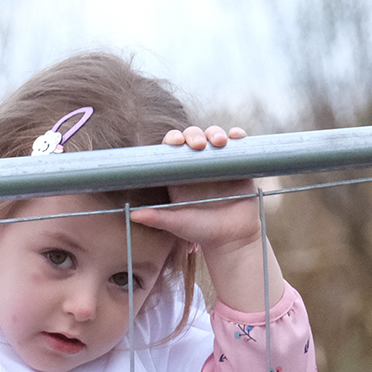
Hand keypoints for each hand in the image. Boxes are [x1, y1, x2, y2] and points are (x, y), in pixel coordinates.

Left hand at [132, 125, 282, 313]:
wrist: (234, 239)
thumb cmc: (203, 232)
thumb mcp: (178, 224)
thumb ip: (157, 218)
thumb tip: (133, 215)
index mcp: (180, 175)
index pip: (173, 149)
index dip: (173, 140)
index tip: (176, 142)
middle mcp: (199, 166)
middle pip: (193, 138)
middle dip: (194, 135)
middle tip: (198, 145)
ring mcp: (218, 164)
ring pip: (214, 136)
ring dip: (214, 133)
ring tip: (219, 142)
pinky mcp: (238, 165)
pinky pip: (237, 144)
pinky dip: (236, 135)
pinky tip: (235, 136)